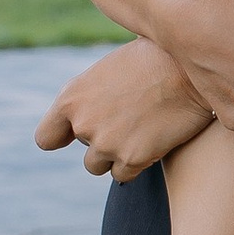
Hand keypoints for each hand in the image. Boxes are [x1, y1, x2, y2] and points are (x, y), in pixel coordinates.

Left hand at [34, 40, 212, 180]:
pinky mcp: (133, 159)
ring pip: (100, 166)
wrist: (187, 68)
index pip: (46, 139)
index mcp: (71, 99)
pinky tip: (152, 141)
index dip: (63, 137)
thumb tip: (79, 119)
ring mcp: (107, 145)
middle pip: (85, 152)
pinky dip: (136, 163)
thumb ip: (87, 98)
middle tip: (130, 120)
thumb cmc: (151, 59)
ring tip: (141, 131)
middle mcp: (83, 125)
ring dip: (117, 155)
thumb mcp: (105, 71)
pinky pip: (124, 174)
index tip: (77, 134)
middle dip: (103, 141)